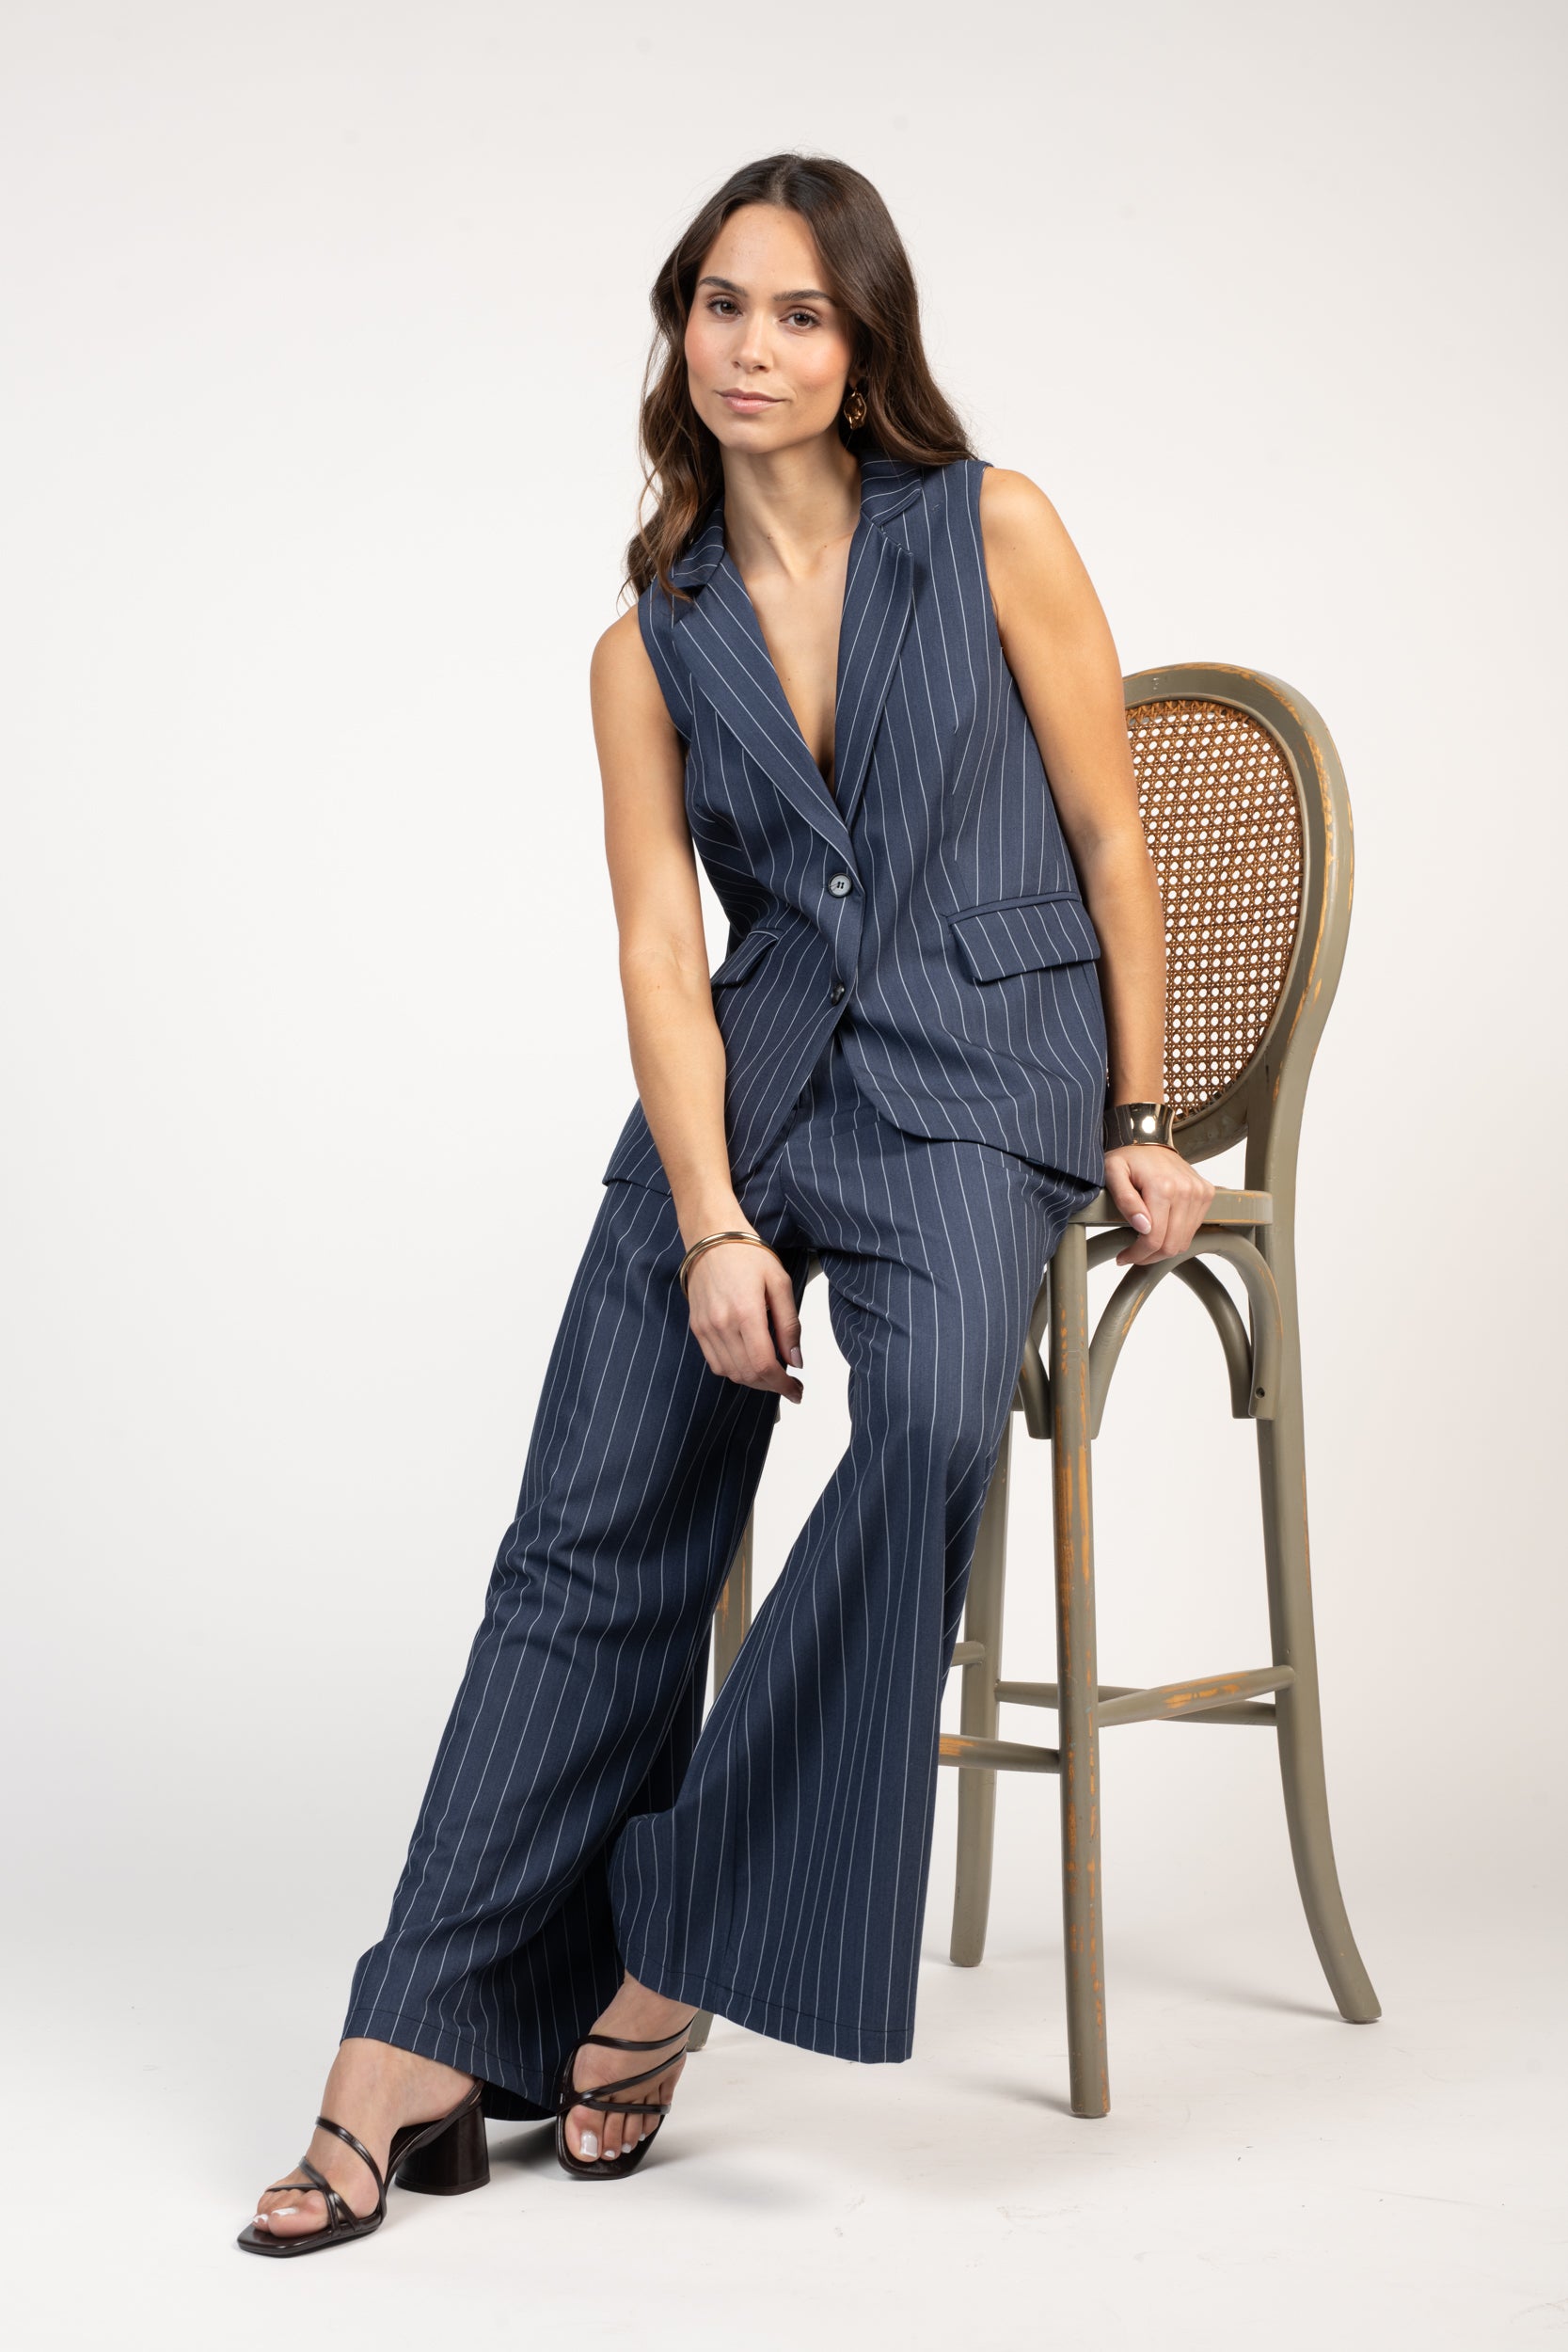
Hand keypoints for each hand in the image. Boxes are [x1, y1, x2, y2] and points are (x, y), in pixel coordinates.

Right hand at [685, 1235, 803, 1401]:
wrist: (711, 1238)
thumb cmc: (747, 1255)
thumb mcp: (780, 1283)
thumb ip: (789, 1325)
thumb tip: (796, 1360)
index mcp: (746, 1312)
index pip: (764, 1365)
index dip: (783, 1385)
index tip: (797, 1390)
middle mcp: (722, 1324)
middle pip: (748, 1374)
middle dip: (772, 1386)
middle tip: (790, 1385)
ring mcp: (706, 1328)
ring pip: (731, 1373)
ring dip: (754, 1381)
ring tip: (771, 1375)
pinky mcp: (697, 1328)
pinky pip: (715, 1363)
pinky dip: (735, 1371)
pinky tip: (749, 1363)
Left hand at [1103, 1144, 1214, 1266]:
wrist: (1150, 1139)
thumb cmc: (1129, 1157)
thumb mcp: (1113, 1173)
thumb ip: (1125, 1200)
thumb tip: (1142, 1227)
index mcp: (1163, 1187)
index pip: (1154, 1238)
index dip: (1138, 1254)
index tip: (1123, 1258)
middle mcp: (1187, 1190)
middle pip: (1171, 1245)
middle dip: (1149, 1257)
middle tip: (1132, 1255)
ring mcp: (1200, 1192)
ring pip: (1184, 1241)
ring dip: (1163, 1250)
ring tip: (1144, 1244)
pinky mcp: (1206, 1193)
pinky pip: (1193, 1229)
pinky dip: (1176, 1237)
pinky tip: (1160, 1231)